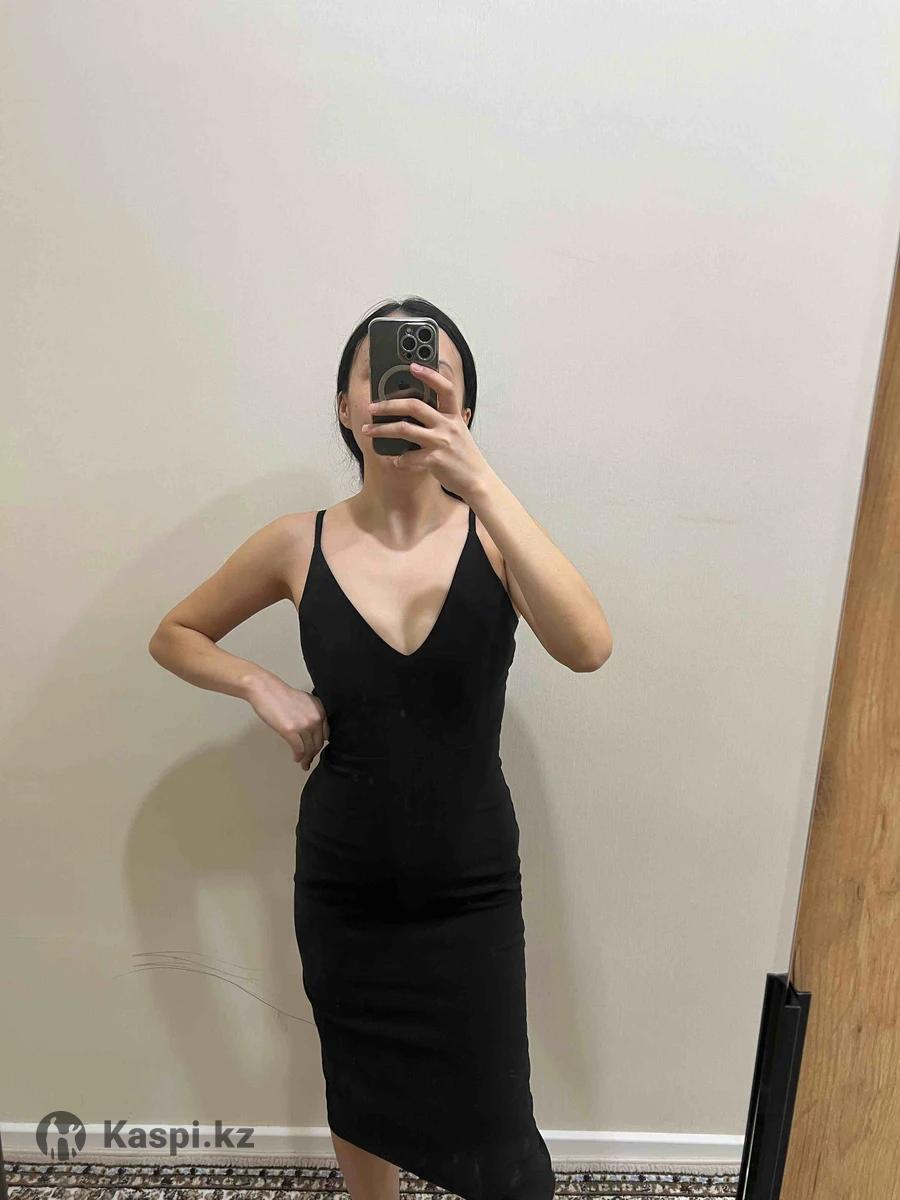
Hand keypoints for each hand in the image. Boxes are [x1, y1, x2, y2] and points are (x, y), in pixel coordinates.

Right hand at [246, 678, 327, 769]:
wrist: (266, 690)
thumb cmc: (281, 695)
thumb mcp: (304, 702)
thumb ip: (311, 715)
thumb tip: (312, 731)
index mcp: (320, 710)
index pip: (325, 733)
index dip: (320, 744)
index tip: (315, 750)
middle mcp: (315, 718)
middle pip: (318, 743)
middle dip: (313, 754)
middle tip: (308, 760)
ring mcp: (304, 725)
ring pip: (309, 748)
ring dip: (306, 758)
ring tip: (303, 763)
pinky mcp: (291, 731)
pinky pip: (298, 749)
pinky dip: (298, 756)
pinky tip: (296, 758)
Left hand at [359, 361, 491, 500]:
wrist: (476, 479)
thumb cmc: (464, 456)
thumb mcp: (458, 431)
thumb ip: (442, 419)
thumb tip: (416, 410)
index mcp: (453, 416)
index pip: (444, 388)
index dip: (430, 375)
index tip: (413, 366)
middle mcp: (447, 425)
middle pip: (414, 406)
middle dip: (389, 404)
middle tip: (372, 406)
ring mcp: (441, 442)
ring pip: (404, 429)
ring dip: (382, 429)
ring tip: (368, 430)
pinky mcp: (435, 460)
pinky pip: (408, 457)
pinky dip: (398, 459)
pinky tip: (395, 460)